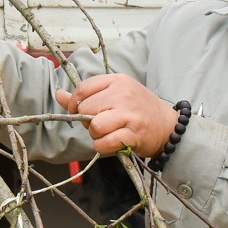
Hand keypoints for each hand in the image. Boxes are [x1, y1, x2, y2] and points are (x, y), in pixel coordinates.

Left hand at [55, 74, 178, 157]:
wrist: (169, 126)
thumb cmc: (138, 109)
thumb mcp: (115, 94)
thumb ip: (86, 95)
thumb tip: (58, 94)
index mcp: (117, 81)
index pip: (83, 89)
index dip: (74, 103)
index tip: (77, 112)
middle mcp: (123, 94)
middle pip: (86, 109)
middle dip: (88, 121)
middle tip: (100, 124)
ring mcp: (130, 114)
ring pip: (94, 126)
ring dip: (95, 135)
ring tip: (106, 134)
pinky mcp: (134, 134)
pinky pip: (105, 143)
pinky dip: (102, 146)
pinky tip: (111, 143)